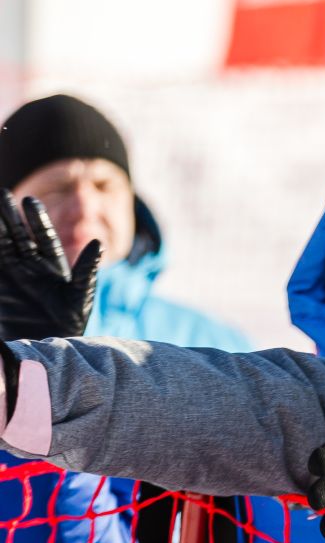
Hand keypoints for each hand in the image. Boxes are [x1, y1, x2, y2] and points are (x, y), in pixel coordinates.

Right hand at [0, 192, 101, 339]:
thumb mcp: (80, 297)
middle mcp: (30, 266)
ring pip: (1, 244)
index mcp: (52, 266)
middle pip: (18, 235)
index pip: (43, 237)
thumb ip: (86, 270)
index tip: (30, 202)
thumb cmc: (70, 324)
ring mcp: (11, 274)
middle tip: (2, 193)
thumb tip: (98, 242)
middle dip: (10, 215)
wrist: (46, 349)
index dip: (37, 219)